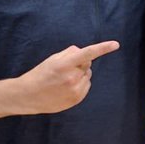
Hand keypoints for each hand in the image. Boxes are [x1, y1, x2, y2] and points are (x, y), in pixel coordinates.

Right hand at [0, 41, 118, 123]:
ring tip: (63, 80)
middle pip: (87, 64)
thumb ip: (69, 54)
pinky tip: (66, 87)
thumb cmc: (39, 74)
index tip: (116, 44)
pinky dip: (80, 84)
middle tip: (64, 69)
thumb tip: (83, 53)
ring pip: (88, 75)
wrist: (28, 96)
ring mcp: (75, 90)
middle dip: (79, 63)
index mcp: (64, 65)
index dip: (102, 48)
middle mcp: (72, 78)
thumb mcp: (52, 59)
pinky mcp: (77, 99)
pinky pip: (86, 85)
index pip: (87, 53)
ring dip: (80, 74)